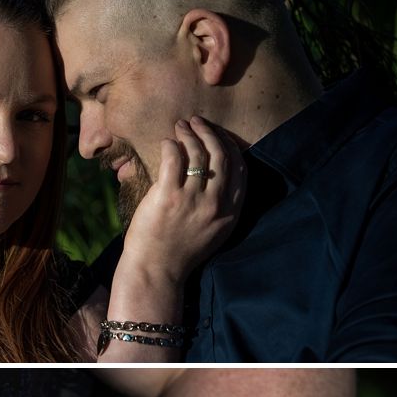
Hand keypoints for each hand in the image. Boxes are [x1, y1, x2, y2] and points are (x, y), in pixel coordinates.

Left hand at [122, 116, 245, 284]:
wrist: (156, 273)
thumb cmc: (180, 252)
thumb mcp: (214, 232)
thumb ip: (222, 206)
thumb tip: (219, 174)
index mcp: (230, 212)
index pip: (240, 168)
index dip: (230, 146)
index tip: (218, 136)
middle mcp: (215, 204)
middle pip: (221, 155)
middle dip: (210, 132)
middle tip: (196, 123)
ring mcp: (192, 200)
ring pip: (197, 153)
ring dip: (189, 134)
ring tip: (180, 127)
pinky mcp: (168, 198)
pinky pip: (173, 159)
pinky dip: (171, 146)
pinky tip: (166, 144)